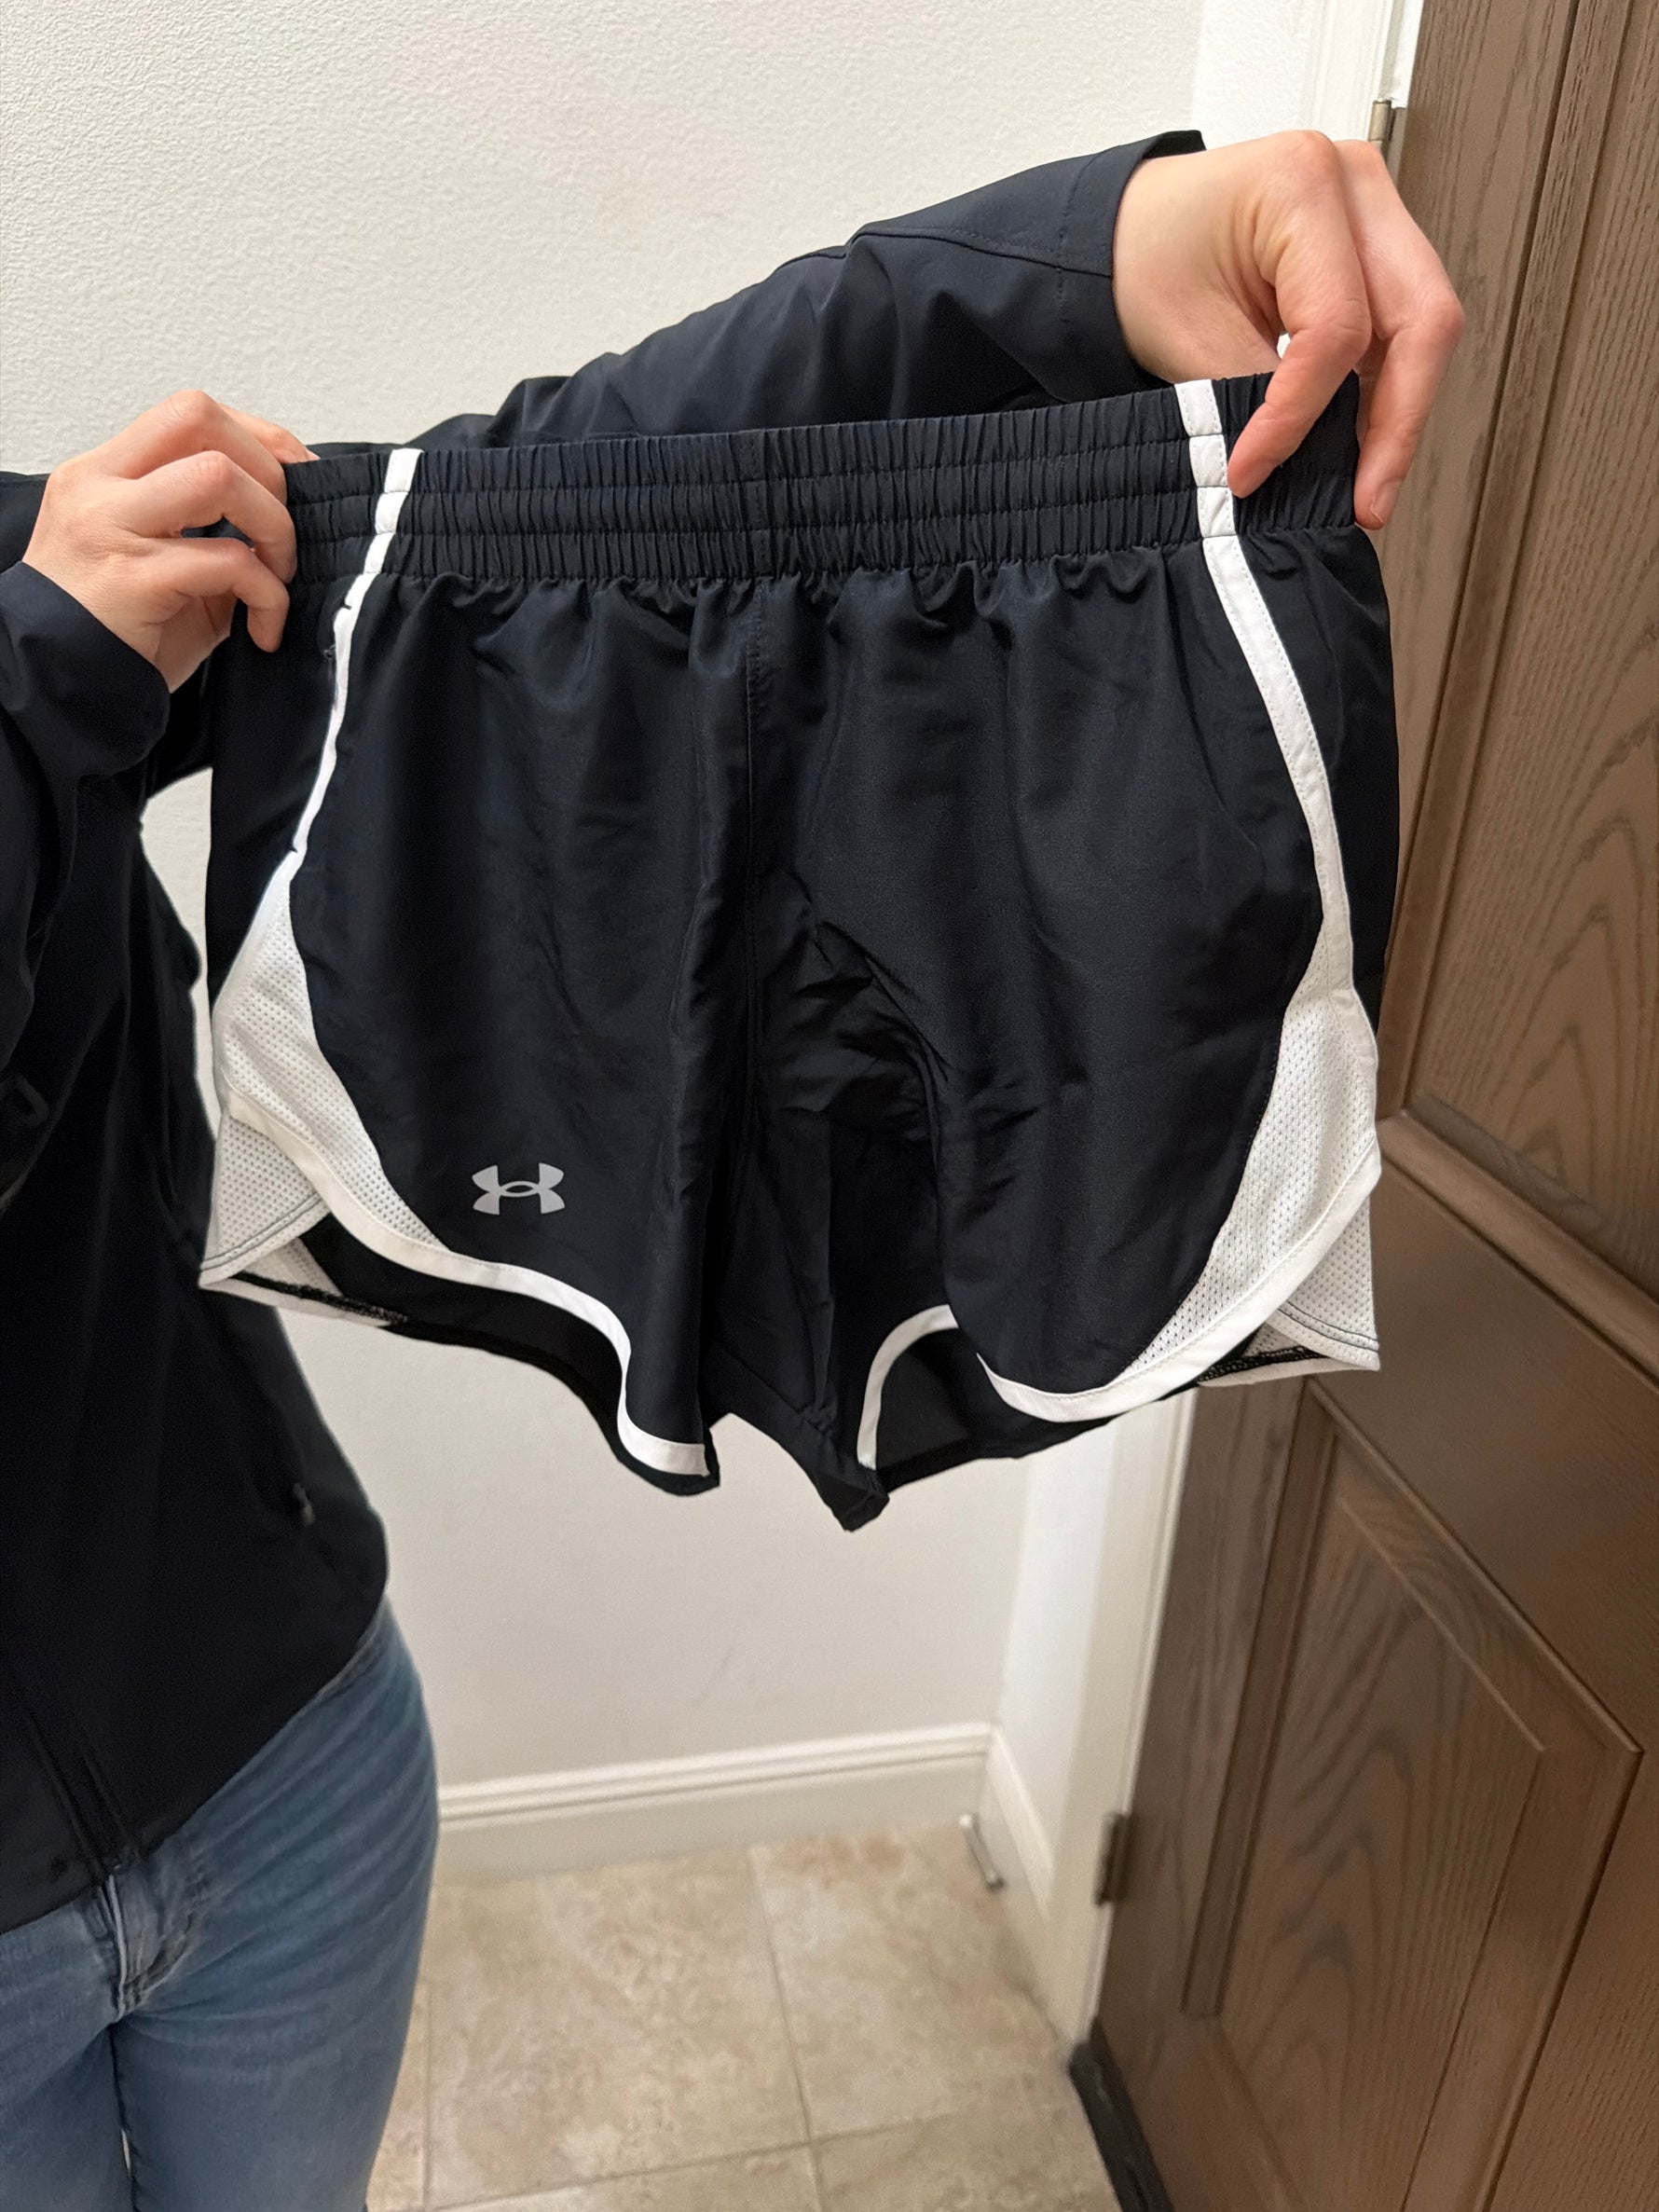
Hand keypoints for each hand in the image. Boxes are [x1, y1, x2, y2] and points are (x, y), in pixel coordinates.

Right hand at [22, 390, 315, 690]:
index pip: (188, 414)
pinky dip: (268, 594)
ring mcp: (112, 527)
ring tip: (278, 574)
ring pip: (217, 476)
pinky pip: (230, 562)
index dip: (258, 437)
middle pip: (199, 418)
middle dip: (268, 469)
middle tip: (286, 530)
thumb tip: (287, 519)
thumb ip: (210, 530)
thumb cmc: (114, 631)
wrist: (59, 686)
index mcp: (104, 473)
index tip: (296, 476)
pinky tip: (265, 626)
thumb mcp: (161, 562)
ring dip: (273, 525)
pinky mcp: (135, 579)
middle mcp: (100, 486)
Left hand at [1112, 133, 1462, 528]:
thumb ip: (1253, 397)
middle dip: (1396, 423)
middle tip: (1367, 504)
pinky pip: (1399, 332)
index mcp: (1302, 183)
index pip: (1336, 327)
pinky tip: (1354, 445)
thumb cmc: (1143, 257)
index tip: (1252, 473)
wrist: (1126, 230)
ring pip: (1423, 329)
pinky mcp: (1373, 253)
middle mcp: (1358, 186)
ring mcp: (1374, 215)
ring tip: (1361, 489)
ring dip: (1396, 414)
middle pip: (1422, 319)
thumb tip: (1307, 464)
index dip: (1300, 416)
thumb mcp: (1187, 334)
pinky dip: (1381, 393)